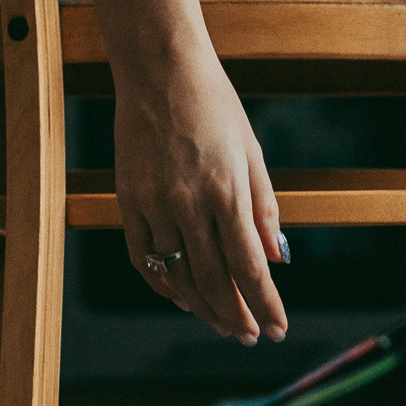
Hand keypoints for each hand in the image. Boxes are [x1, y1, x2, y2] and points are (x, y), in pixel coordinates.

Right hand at [115, 51, 288, 345]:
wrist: (159, 70)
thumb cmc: (214, 105)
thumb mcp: (252, 151)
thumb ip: (264, 209)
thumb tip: (276, 259)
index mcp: (227, 191)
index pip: (249, 266)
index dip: (265, 305)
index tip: (277, 329)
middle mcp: (188, 203)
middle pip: (213, 280)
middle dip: (235, 316)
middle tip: (248, 336)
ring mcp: (153, 203)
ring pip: (176, 276)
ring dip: (202, 307)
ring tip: (220, 323)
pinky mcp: (128, 199)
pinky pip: (143, 257)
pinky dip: (162, 284)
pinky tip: (181, 297)